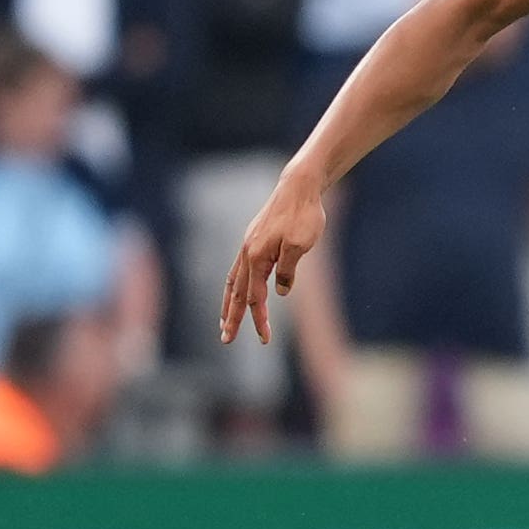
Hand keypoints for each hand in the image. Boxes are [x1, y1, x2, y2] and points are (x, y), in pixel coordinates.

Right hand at [220, 170, 326, 344]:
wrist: (299, 188)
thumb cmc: (303, 215)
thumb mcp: (301, 244)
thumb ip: (288, 269)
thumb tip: (280, 292)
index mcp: (257, 257)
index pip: (255, 297)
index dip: (259, 320)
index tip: (264, 339)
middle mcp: (247, 253)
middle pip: (237, 293)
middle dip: (232, 318)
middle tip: (226, 340)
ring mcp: (248, 246)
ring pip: (233, 282)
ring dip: (229, 304)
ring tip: (224, 322)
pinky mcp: (253, 241)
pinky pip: (238, 270)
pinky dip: (236, 286)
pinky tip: (239, 293)